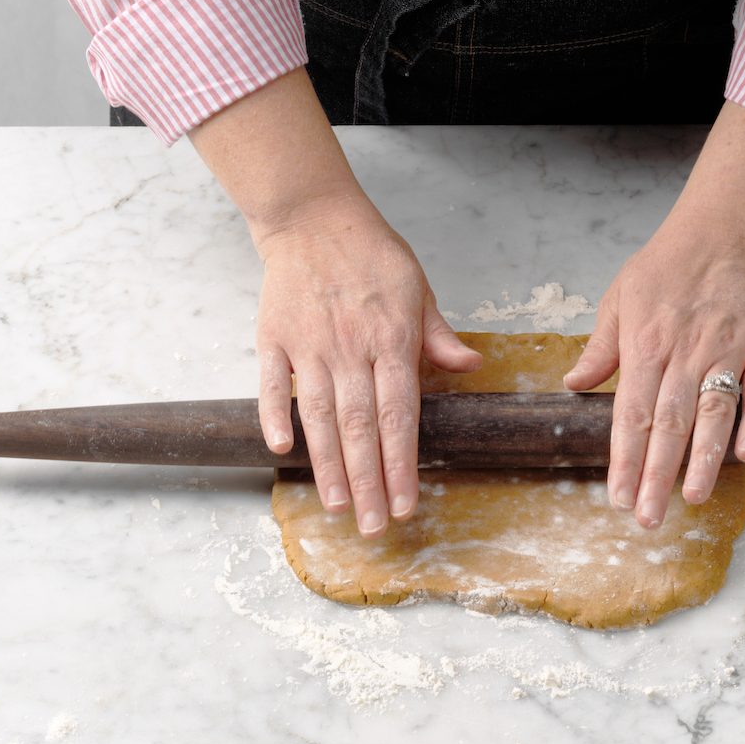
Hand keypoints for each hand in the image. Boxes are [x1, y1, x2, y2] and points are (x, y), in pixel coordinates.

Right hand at [254, 194, 481, 537]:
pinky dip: (274, 415)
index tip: (408, 504)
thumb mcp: (418, 288)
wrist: (313, 216)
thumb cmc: (372, 254)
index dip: (403, 465)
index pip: (400, 416)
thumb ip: (439, 336)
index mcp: (391, 340)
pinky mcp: (273, 336)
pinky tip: (281, 449)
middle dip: (370, 482)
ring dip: (328, 465)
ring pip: (320, 415)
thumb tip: (472, 367)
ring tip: (338, 507)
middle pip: (362, 428)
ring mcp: (309, 344)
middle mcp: (350, 348)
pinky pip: (272, 383)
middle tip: (375, 527)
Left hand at [564, 216, 744, 527]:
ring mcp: (727, 351)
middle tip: (648, 518)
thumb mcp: (618, 299)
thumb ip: (599, 347)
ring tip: (694, 499)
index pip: (631, 413)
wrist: (721, 233)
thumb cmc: (663, 269)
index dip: (624, 459)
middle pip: (670, 424)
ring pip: (715, 413)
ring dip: (705, 459)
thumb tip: (573, 384)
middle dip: (657, 475)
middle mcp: (685, 352)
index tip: (617, 497)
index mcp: (645, 345)